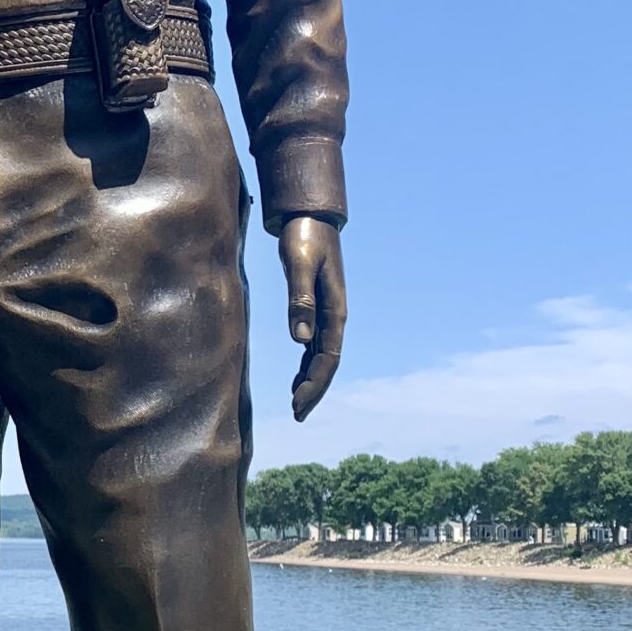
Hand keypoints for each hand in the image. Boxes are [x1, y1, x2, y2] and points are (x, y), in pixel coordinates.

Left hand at [280, 217, 346, 420]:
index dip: (315, 384)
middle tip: (297, 414)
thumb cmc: (304, 237)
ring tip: (297, 404)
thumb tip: (300, 339)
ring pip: (322, 356)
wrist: (309, 216)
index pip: (328, 357)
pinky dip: (306, 364)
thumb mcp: (300, 265)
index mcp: (334, 310)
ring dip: (311, 380)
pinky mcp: (315, 307)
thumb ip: (300, 299)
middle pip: (328, 363)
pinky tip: (297, 377)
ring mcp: (326, 312)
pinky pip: (314, 345)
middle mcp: (334, 315)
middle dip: (314, 390)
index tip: (298, 404)